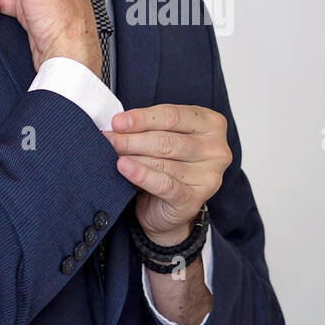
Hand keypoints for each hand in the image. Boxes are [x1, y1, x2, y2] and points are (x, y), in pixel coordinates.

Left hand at [101, 104, 232, 244]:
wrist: (168, 209)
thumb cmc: (167, 165)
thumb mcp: (163, 138)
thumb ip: (149, 128)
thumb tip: (118, 123)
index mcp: (211, 124)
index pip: (174, 115)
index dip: (143, 118)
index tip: (117, 121)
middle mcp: (216, 149)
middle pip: (167, 139)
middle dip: (132, 138)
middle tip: (108, 138)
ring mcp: (209, 176)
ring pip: (163, 161)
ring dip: (132, 155)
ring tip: (110, 152)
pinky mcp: (195, 198)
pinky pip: (164, 184)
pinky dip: (141, 175)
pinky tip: (124, 168)